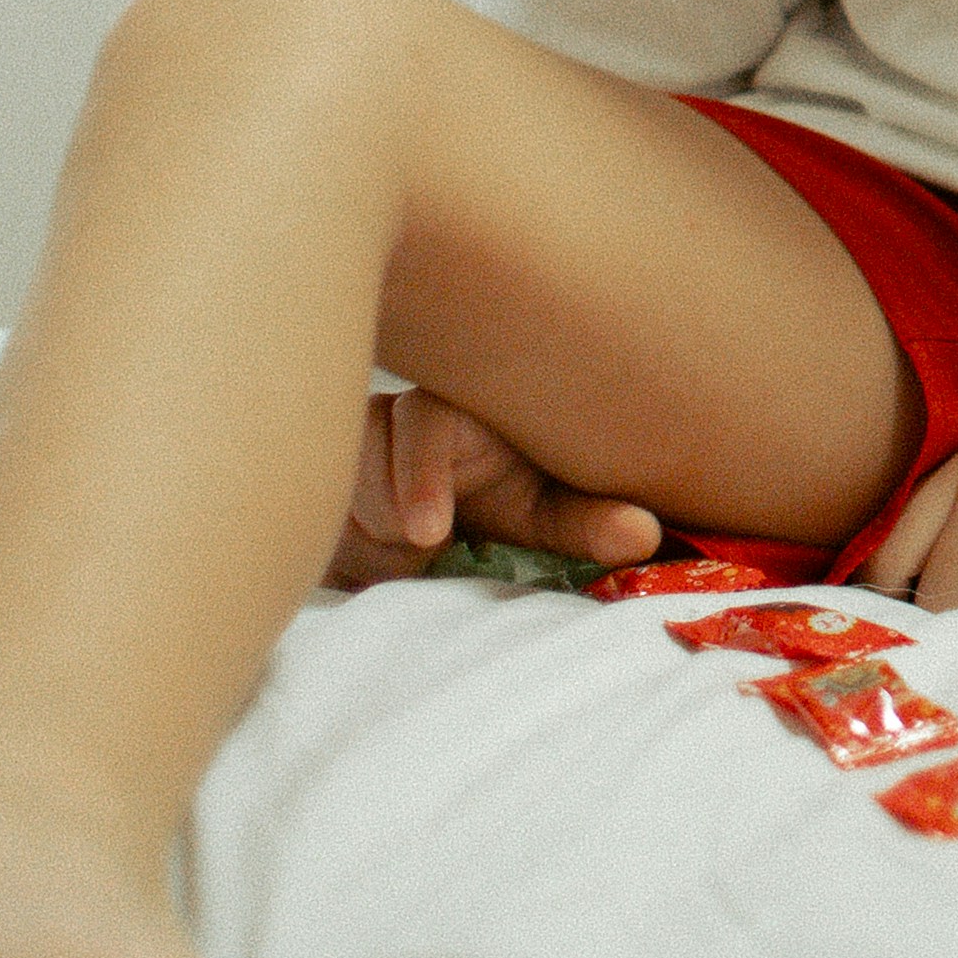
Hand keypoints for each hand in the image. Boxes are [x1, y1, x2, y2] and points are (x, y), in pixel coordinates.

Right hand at [326, 386, 665, 587]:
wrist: (436, 490)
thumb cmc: (504, 485)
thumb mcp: (547, 506)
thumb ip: (591, 521)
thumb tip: (645, 536)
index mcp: (454, 404)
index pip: (423, 425)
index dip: (421, 479)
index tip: (426, 536)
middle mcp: (391, 411)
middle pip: (369, 479)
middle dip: (385, 525)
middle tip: (418, 547)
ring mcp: (343, 440)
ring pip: (338, 511)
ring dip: (368, 546)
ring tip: (407, 543)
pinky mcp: (315, 472)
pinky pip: (312, 527)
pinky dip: (340, 553)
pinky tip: (366, 547)